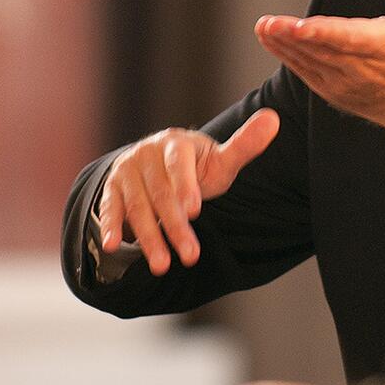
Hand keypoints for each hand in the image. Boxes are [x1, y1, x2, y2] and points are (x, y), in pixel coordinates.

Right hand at [98, 108, 279, 274]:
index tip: (194, 211)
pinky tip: (113, 245)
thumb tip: (274, 119)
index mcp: (175, 143)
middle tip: (190, 256)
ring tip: (163, 265)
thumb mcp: (220, 159)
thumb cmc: (198, 166)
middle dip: (174, 226)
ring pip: (138, 207)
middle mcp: (147, 153)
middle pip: (160, 193)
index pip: (178, 164)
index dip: (185, 186)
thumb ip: (245, 145)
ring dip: (149, 237)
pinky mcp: (112, 189)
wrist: (158, 163)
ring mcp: (126, 171)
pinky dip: (110, 226)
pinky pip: (111, 208)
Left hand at [254, 0, 384, 176]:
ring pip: (312, 64)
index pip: (349, 38)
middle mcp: (366, 69)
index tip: (297, 26)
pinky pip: (308, 74)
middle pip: (324, 52)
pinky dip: (289, 59)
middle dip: (293, 39)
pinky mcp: (337, 94)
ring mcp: (350, 85)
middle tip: (267, 23)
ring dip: (284, 47)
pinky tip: (272, 41)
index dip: (322, 33)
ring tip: (264, 28)